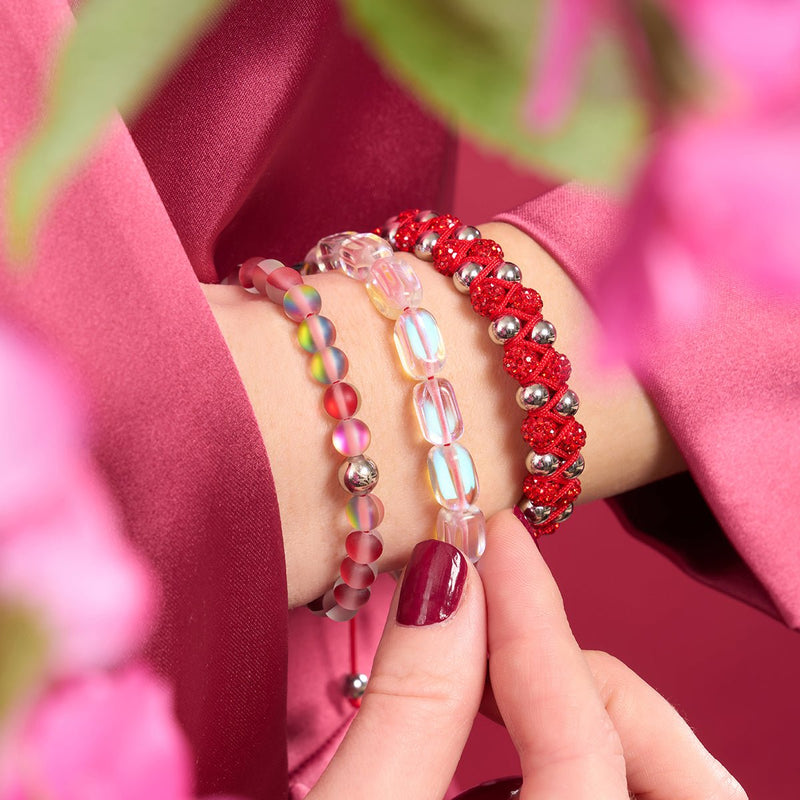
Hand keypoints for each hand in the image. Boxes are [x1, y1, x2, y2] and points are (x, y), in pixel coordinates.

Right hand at [309, 511, 745, 799]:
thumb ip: (411, 709)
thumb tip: (444, 577)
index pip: (581, 736)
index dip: (531, 620)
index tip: (488, 534)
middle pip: (673, 774)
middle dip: (582, 672)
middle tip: (498, 612)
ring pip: (650, 787)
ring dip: (576, 715)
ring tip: (488, 677)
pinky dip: (566, 762)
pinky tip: (487, 757)